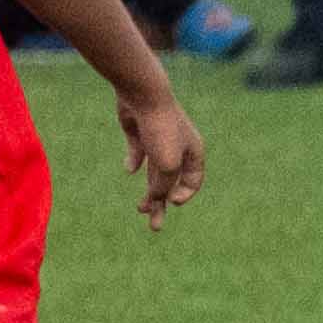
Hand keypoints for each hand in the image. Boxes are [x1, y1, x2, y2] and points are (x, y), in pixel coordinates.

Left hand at [115, 84, 205, 218]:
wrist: (143, 95)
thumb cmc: (162, 130)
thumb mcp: (167, 165)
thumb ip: (162, 186)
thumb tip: (154, 199)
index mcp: (193, 153)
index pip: (193, 182)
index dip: (183, 195)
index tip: (171, 200)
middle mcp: (177, 147)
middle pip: (171, 182)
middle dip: (162, 205)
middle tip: (154, 227)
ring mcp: (157, 139)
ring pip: (153, 172)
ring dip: (148, 191)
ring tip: (139, 209)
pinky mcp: (139, 132)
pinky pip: (138, 152)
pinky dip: (134, 162)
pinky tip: (129, 169)